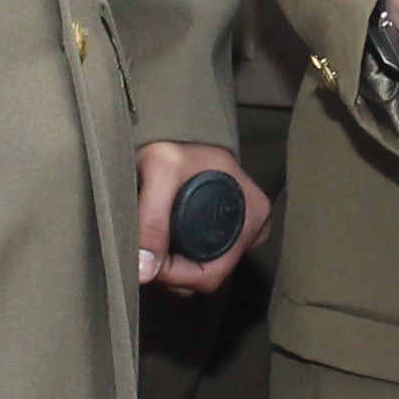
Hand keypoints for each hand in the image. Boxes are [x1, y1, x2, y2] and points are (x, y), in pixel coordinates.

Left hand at [135, 138, 267, 295]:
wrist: (179, 124)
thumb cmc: (175, 141)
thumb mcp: (160, 169)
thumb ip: (150, 218)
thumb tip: (144, 271)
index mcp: (252, 215)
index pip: (212, 273)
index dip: (175, 274)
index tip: (148, 259)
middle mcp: (254, 226)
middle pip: (208, 274)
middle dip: (173, 271)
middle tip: (146, 250)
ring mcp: (244, 228)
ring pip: (205, 269)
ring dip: (175, 266)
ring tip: (155, 240)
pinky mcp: (230, 228)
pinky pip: (206, 258)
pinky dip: (182, 256)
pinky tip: (167, 238)